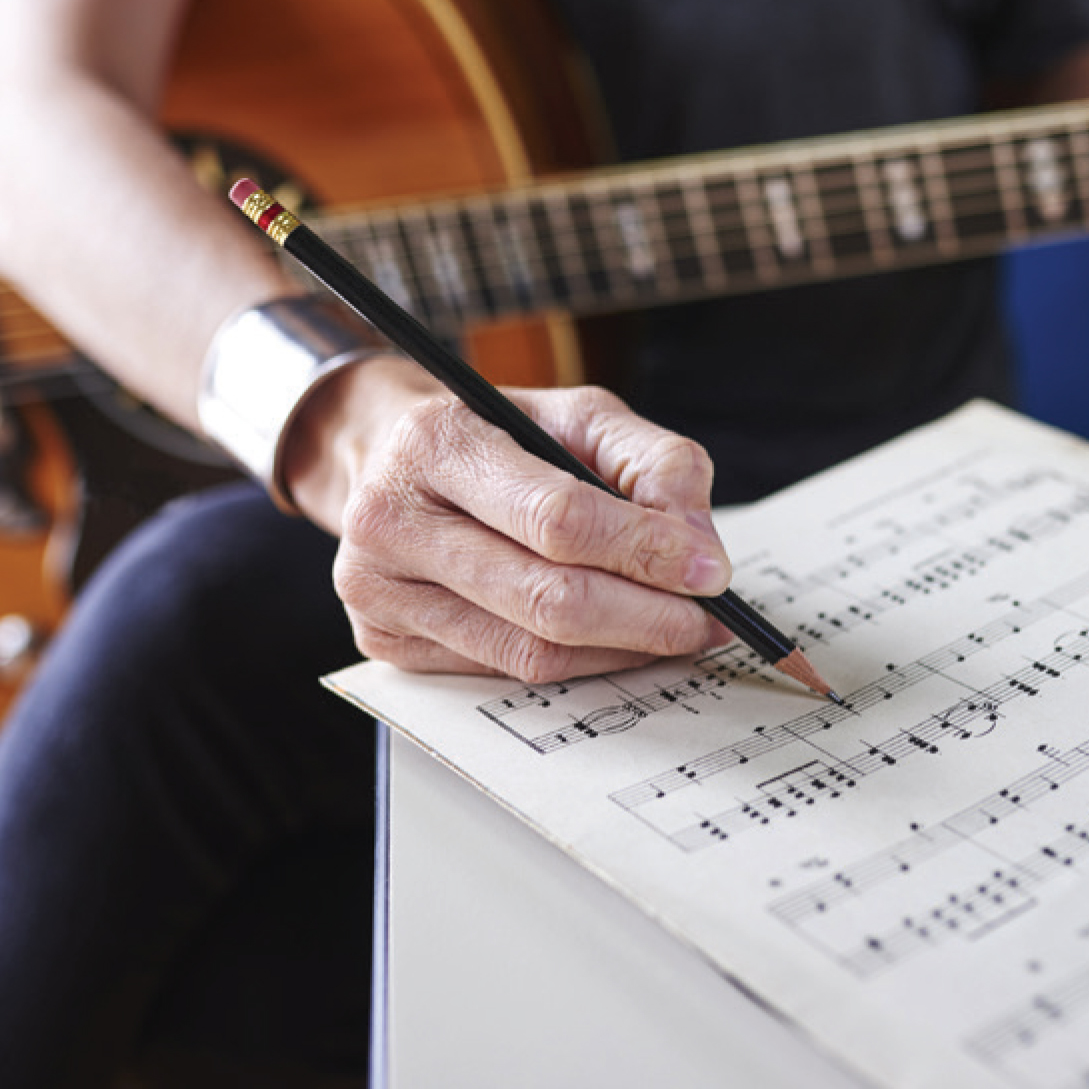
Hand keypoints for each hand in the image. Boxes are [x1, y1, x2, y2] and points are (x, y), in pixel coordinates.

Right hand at [285, 358, 731, 680]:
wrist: (388, 458)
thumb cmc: (494, 435)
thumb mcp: (576, 416)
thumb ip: (650, 460)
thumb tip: (697, 543)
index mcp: (437, 442)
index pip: (557, 516)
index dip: (644, 550)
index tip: (710, 570)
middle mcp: (392, 518)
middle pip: (546, 597)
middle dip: (646, 615)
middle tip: (706, 619)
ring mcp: (378, 590)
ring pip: (529, 650)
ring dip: (621, 649)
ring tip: (673, 631)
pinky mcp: (383, 642)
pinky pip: (504, 672)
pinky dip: (575, 664)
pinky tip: (612, 642)